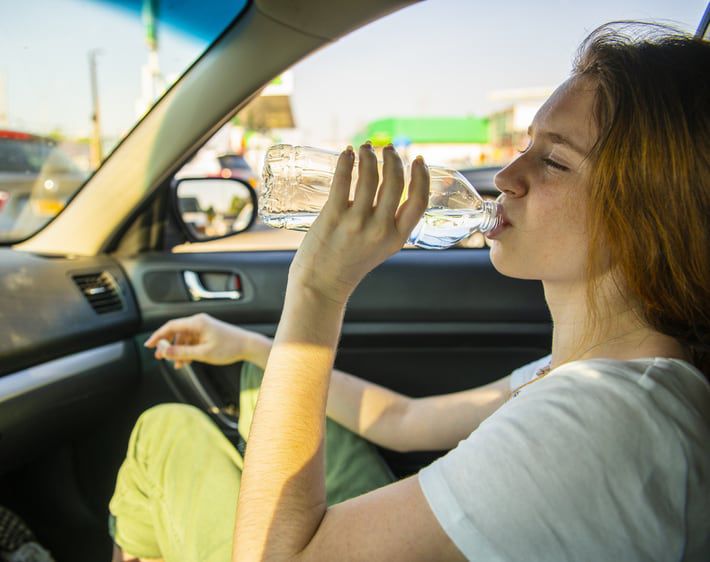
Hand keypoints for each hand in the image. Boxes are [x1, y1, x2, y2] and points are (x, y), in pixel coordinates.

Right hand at [143, 313, 266, 367]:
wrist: (248, 345)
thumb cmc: (229, 347)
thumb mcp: (203, 353)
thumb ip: (182, 352)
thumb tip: (165, 352)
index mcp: (197, 322)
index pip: (171, 326)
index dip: (158, 336)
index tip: (148, 345)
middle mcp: (199, 322)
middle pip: (176, 331)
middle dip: (167, 345)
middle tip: (158, 357)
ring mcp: (203, 327)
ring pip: (183, 338)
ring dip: (178, 350)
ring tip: (174, 364)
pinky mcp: (207, 333)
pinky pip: (192, 341)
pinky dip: (187, 350)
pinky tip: (184, 362)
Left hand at [289, 142, 429, 304]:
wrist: (321, 284)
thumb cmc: (349, 263)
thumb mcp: (381, 248)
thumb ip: (387, 223)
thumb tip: (384, 186)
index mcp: (397, 238)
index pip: (419, 201)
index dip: (422, 176)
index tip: (418, 159)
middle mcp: (380, 229)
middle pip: (395, 183)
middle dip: (393, 159)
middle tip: (387, 148)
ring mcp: (356, 222)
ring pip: (369, 177)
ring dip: (369, 156)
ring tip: (366, 147)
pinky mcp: (333, 216)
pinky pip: (342, 181)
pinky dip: (346, 162)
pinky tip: (347, 152)